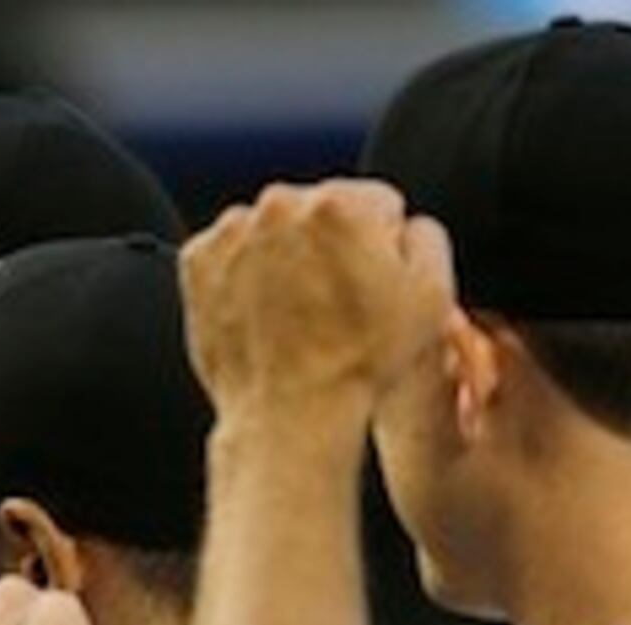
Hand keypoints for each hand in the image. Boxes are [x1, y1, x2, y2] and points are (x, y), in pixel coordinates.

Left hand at [179, 180, 457, 424]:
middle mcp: (279, 205)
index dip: (382, 247)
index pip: (376, 204)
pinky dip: (243, 273)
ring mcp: (232, 233)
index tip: (371, 282)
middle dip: (330, 245)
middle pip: (321, 210)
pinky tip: (262, 311)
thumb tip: (406, 224)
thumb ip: (427, 236)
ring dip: (285, 256)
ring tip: (297, 312)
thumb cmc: (359, 362)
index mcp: (340, 204)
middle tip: (333, 302)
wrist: (288, 414)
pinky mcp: (197, 262)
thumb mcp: (432, 295)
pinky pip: (231, 252)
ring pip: (274, 229)